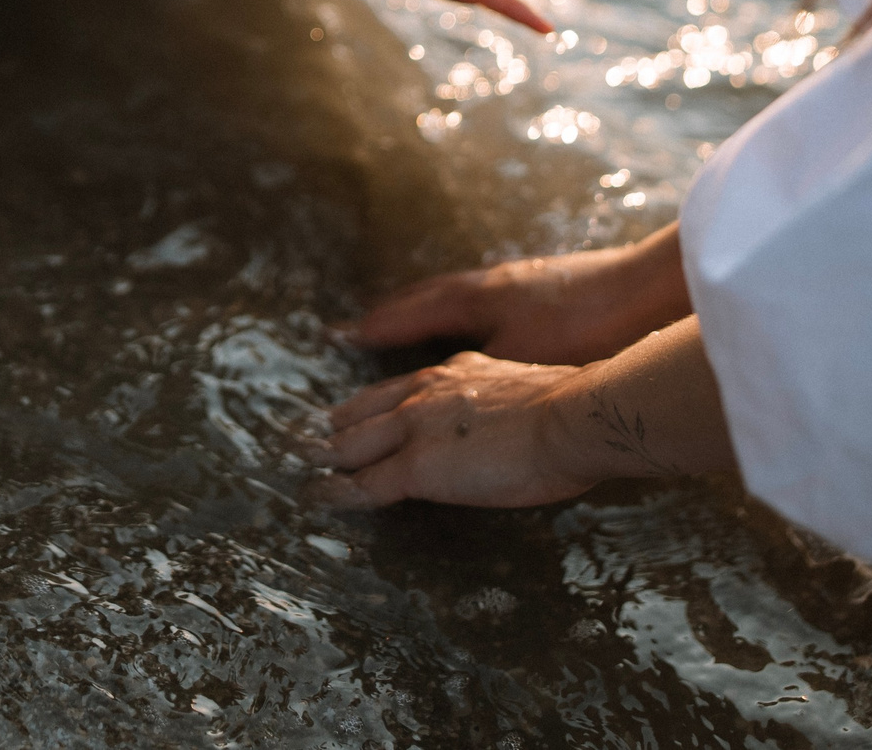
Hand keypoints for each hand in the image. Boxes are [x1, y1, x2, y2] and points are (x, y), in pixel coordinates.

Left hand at [307, 353, 596, 508]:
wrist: (573, 417)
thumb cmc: (571, 415)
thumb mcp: (525, 392)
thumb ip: (502, 404)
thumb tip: (506, 427)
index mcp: (454, 373)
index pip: (396, 390)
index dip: (368, 405)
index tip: (350, 415)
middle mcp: (424, 393)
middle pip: (361, 411)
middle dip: (333, 427)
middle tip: (306, 439)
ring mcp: (414, 428)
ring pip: (351, 444)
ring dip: (322, 456)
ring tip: (298, 467)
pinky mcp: (414, 466)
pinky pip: (362, 484)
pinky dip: (335, 492)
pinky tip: (317, 498)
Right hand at [349, 236, 690, 366]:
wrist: (647, 289)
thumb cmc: (584, 329)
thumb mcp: (521, 362)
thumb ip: (478, 374)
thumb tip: (443, 394)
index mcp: (473, 299)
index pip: (410, 313)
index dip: (376, 328)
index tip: (344, 335)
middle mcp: (488, 283)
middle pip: (428, 295)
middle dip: (393, 312)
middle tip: (364, 324)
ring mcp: (518, 280)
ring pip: (458, 293)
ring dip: (428, 306)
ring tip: (411, 316)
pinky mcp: (547, 284)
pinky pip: (485, 295)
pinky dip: (463, 307)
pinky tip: (479, 318)